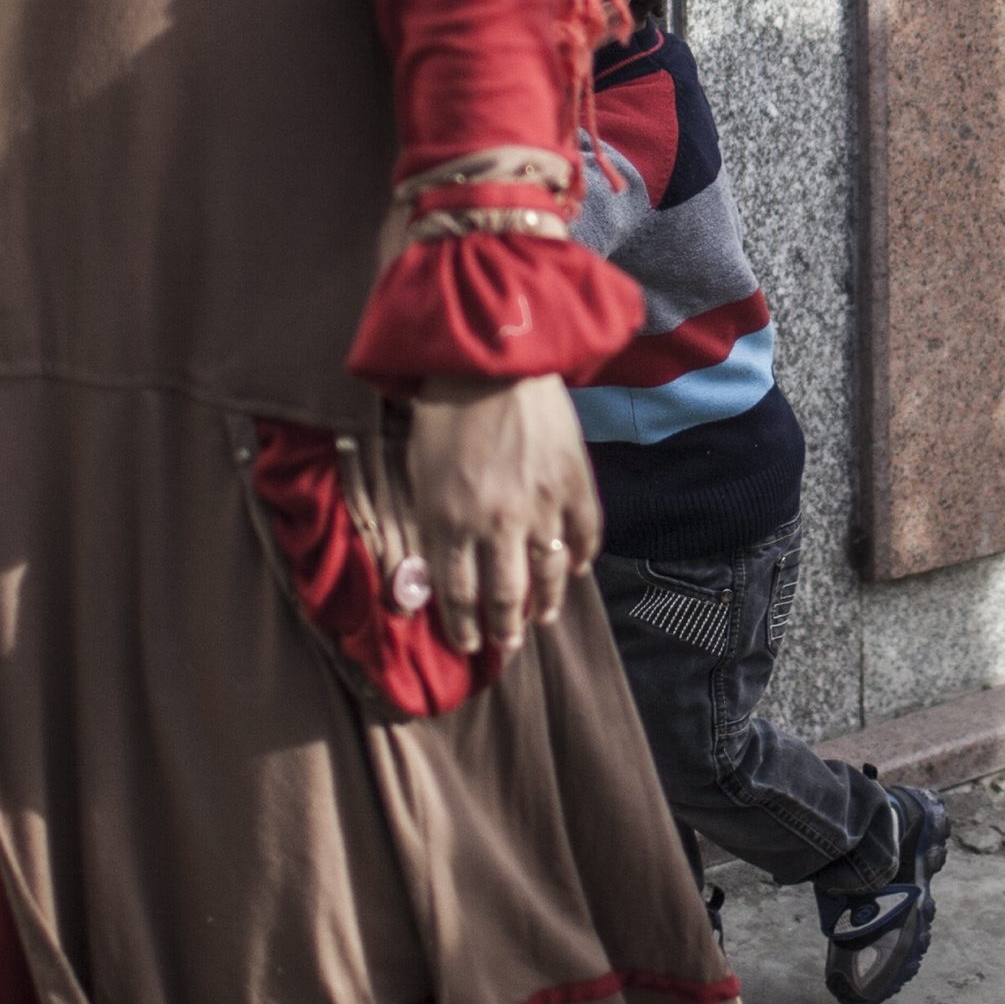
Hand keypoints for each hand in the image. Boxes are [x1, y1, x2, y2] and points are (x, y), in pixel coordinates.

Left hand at [405, 375, 600, 658]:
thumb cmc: (445, 412)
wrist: (493, 358)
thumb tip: (431, 577)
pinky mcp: (575, 483)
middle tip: (506, 644)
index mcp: (450, 520)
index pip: (457, 595)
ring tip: (541, 618)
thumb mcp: (419, 474)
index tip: (467, 644)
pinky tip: (574, 571)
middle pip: (505, 597)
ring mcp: (542, 504)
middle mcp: (497, 522)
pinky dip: (581, 558)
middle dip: (505, 630)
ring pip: (549, 575)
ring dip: (545, 604)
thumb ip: (430, 527)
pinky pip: (585, 535)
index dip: (462, 628)